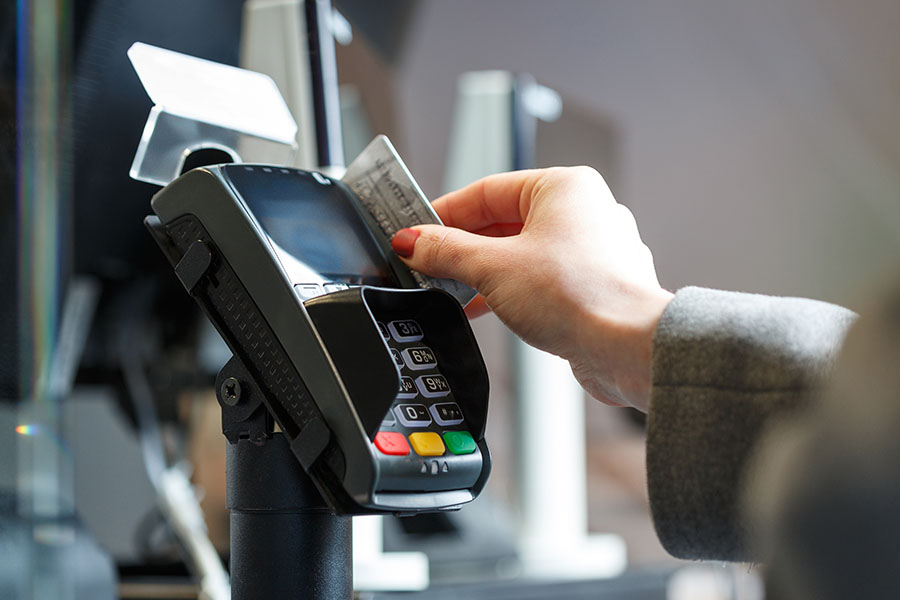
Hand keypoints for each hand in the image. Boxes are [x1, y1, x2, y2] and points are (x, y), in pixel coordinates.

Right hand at [391, 167, 672, 410]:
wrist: (627, 347)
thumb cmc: (582, 295)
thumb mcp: (494, 268)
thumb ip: (447, 252)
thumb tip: (415, 242)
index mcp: (565, 188)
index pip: (486, 190)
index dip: (444, 213)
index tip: (415, 232)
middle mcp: (583, 213)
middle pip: (503, 222)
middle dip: (462, 247)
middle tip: (426, 264)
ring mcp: (592, 251)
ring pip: (521, 253)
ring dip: (482, 273)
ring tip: (450, 290)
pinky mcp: (593, 286)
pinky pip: (539, 279)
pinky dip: (509, 291)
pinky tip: (484, 309)